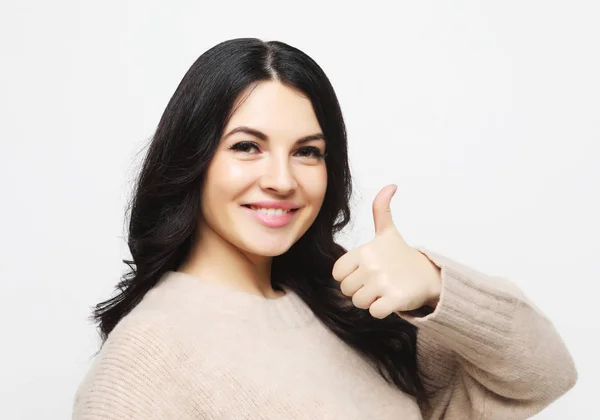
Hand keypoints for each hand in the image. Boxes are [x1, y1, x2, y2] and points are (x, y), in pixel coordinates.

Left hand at [331, 184, 441, 318]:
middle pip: (346, 290)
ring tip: (383, 291)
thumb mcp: (388, 231)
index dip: (348, 276)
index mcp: (364, 251)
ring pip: (358, 302)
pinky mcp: (395, 299)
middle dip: (359, 290)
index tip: (363, 272)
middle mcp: (372, 265)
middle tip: (375, 283)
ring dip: (369, 301)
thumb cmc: (401, 255)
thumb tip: (391, 185)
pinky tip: (390, 300)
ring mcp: (383, 283)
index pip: (338, 273)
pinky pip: (374, 312)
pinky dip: (380, 310)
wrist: (429, 275)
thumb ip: (381, 209)